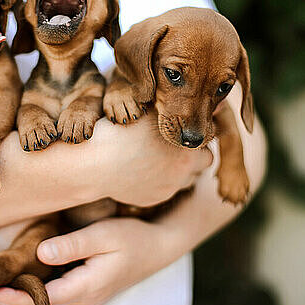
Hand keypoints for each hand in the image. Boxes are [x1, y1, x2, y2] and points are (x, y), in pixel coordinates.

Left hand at [0, 217, 175, 304]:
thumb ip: (72, 245)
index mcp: (87, 287)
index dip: (14, 299)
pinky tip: (16, 298)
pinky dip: (30, 302)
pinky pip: (51, 303)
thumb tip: (41, 253)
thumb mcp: (104, 235)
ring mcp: (84, 299)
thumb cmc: (132, 239)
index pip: (43, 299)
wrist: (157, 248)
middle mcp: (84, 299)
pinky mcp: (84, 292)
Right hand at [89, 116, 212, 205]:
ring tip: (160, 156)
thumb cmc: (120, 131)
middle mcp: (183, 172)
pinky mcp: (153, 199)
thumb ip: (176, 111)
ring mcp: (169, 189)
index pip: (209, 138)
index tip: (184, 127)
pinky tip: (143, 168)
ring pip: (187, 179)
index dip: (196, 131)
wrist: (95, 163)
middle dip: (194, 152)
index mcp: (187, 149)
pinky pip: (166, 190)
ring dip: (180, 169)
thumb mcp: (150, 112)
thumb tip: (202, 105)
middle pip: (205, 162)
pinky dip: (160, 180)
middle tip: (177, 142)